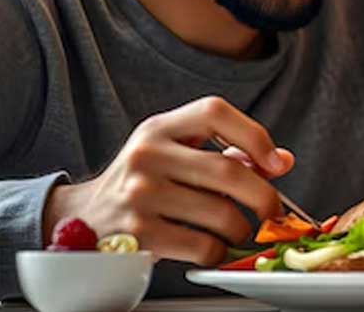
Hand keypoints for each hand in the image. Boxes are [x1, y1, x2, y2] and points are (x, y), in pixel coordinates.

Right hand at [42, 96, 295, 264]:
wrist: (82, 220)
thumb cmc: (141, 184)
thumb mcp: (174, 155)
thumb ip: (225, 153)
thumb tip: (281, 161)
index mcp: (159, 128)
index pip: (215, 112)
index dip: (254, 135)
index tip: (275, 163)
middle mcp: (148, 154)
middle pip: (228, 170)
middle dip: (264, 196)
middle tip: (273, 211)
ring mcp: (142, 194)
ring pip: (222, 213)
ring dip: (241, 229)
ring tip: (236, 230)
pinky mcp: (140, 234)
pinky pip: (203, 245)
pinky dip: (218, 251)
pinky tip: (211, 247)